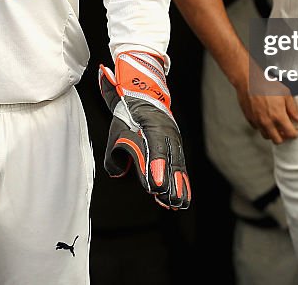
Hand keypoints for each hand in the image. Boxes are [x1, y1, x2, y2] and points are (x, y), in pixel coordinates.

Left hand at [98, 51, 190, 209]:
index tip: (156, 186)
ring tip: (178, 203)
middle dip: (171, 182)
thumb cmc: (128, 113)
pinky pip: (180, 164)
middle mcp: (167, 131)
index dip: (157, 168)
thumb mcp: (117, 129)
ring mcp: (174, 138)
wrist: (142, 94)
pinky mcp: (176, 145)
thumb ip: (115, 151)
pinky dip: (181, 181)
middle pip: (171, 159)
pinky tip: (182, 196)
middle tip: (170, 201)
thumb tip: (116, 172)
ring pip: (178, 164)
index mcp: (153, 124)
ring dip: (179, 185)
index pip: (156, 149)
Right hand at [235, 88, 297, 143]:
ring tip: (276, 127)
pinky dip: (263, 128)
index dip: (295, 134)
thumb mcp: (285, 94)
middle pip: (277, 140)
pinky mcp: (250, 119)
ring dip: (273, 134)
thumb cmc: (266, 85)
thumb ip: (293, 109)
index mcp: (278, 116)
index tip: (296, 132)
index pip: (289, 133)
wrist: (249, 82)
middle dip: (284, 137)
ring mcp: (258, 122)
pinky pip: (258, 129)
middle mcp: (268, 122)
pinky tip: (266, 120)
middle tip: (286, 131)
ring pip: (266, 136)